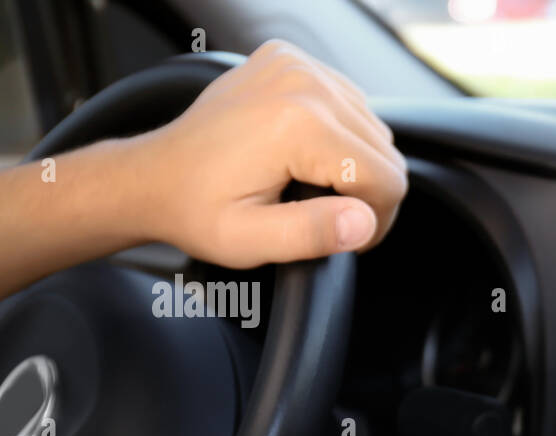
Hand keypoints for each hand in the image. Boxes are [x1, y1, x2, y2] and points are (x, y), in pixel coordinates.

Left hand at [133, 40, 406, 266]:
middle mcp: (303, 83)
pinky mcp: (292, 61)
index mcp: (297, 124)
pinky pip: (350, 104)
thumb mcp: (250, 240)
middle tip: (330, 218)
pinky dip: (340, 135)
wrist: (153, 174)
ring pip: (374, 129)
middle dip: (369, 193)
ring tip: (315, 187)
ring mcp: (297, 65)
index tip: (348, 238)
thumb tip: (363, 223)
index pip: (386, 180)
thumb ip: (311, 234)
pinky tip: (307, 155)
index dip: (375, 222)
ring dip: (356, 164)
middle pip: (386, 153)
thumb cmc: (196, 209)